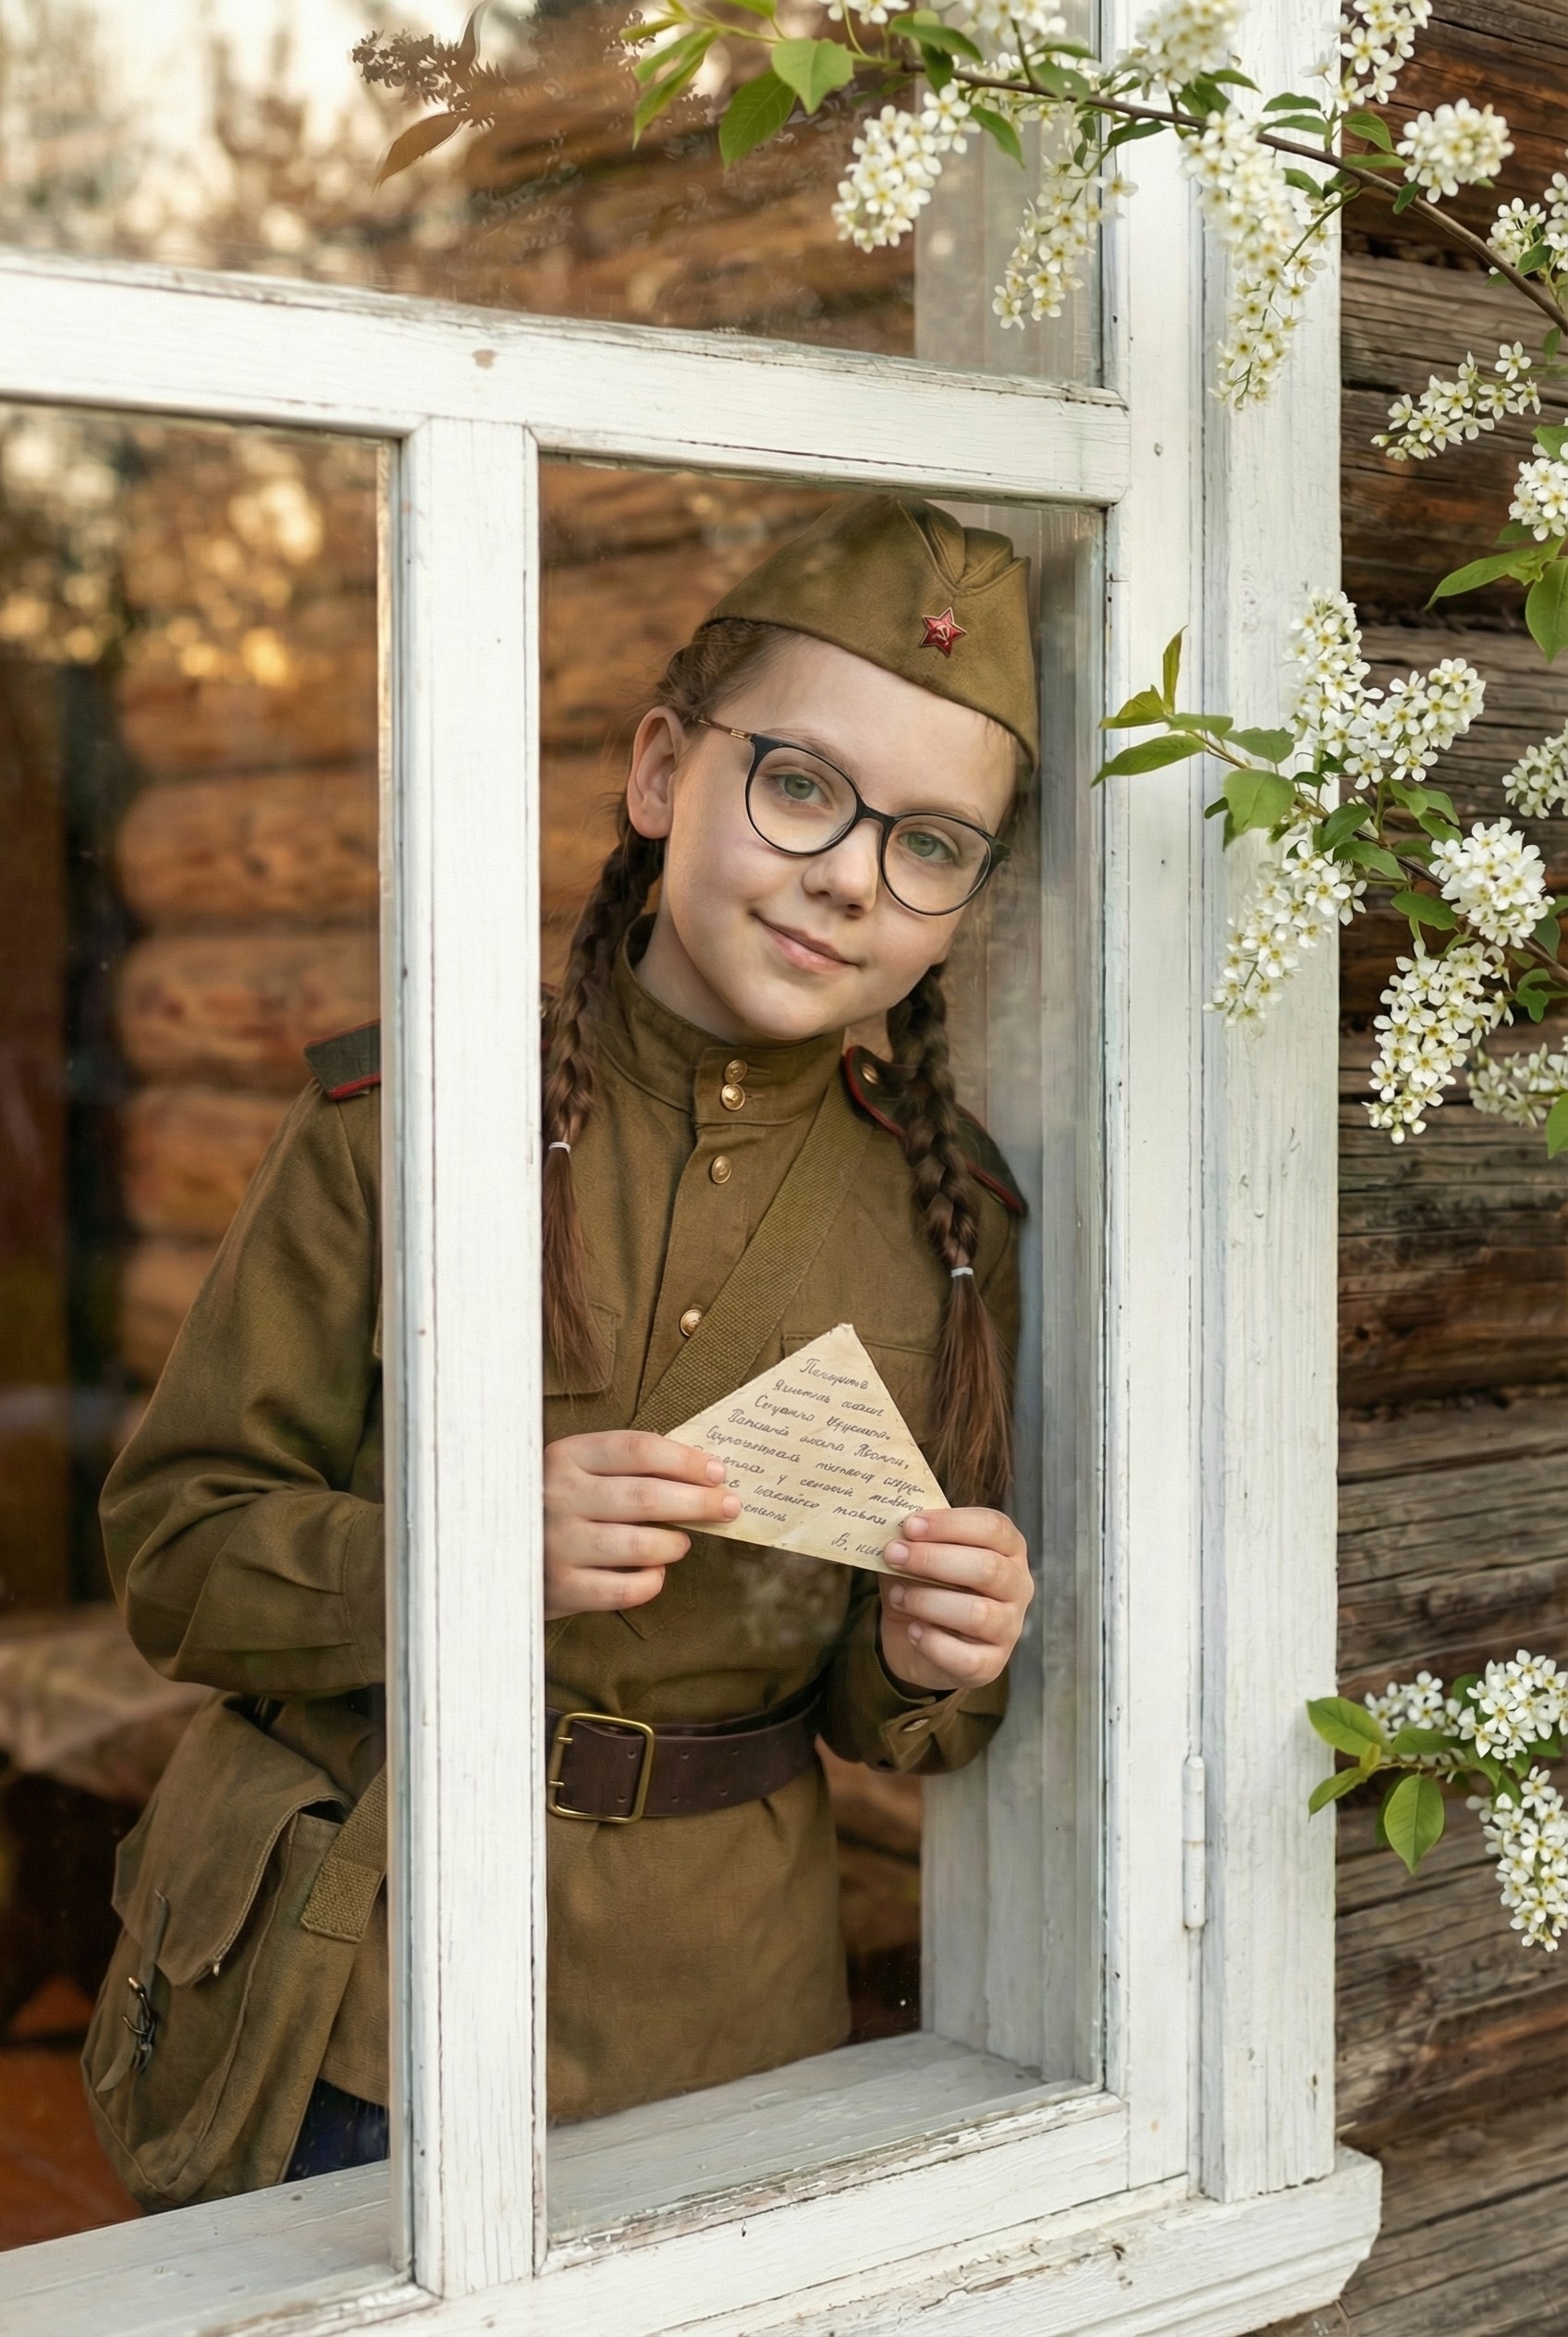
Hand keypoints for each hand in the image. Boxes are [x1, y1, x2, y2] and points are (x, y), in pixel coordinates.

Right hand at [542, 1432, 739, 1621]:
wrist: (497, 1551)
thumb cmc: (555, 1505)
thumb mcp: (577, 1470)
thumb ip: (626, 1467)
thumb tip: (703, 1473)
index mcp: (565, 1456)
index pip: (638, 1450)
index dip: (685, 1460)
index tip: (717, 1471)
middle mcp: (559, 1496)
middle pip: (647, 1496)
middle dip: (699, 1502)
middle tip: (729, 1506)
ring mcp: (557, 1544)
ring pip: (641, 1545)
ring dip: (675, 1544)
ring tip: (681, 1543)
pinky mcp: (562, 1587)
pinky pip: (626, 1589)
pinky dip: (652, 1581)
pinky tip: (654, 1572)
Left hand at [877, 1507, 1032, 1694]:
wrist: (917, 1639)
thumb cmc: (925, 1584)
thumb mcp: (918, 1556)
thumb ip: (912, 1541)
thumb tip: (891, 1527)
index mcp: (1008, 1548)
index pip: (993, 1527)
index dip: (951, 1524)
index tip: (910, 1525)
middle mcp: (1017, 1586)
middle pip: (987, 1567)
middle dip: (933, 1560)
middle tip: (893, 1554)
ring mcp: (1009, 1627)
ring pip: (977, 1614)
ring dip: (928, 1602)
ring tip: (898, 1597)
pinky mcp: (991, 1664)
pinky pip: (966, 1658)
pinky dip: (933, 1643)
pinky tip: (913, 1631)